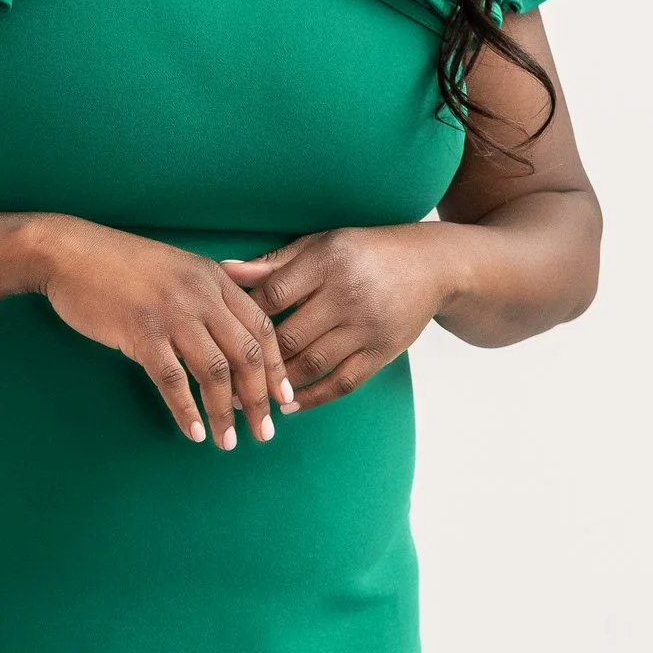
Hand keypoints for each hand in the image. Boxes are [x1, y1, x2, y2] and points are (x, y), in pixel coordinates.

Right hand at [33, 218, 294, 448]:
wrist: (69, 252)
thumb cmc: (122, 263)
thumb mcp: (180, 264)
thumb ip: (219, 281)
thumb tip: (259, 288)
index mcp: (214, 278)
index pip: (262, 327)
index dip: (276, 367)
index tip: (284, 398)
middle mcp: (200, 295)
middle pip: (245, 354)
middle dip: (259, 399)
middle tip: (264, 431)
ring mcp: (171, 314)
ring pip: (214, 371)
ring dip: (225, 412)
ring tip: (229, 441)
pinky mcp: (140, 332)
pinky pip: (171, 380)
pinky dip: (186, 411)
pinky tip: (194, 432)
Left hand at [218, 227, 455, 409]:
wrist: (431, 267)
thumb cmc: (364, 253)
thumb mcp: (321, 245)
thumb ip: (274, 264)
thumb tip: (225, 273)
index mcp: (327, 262)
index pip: (273, 296)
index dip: (243, 318)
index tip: (220, 334)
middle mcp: (348, 295)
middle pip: (289, 336)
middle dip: (254, 361)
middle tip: (224, 379)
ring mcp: (367, 326)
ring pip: (312, 364)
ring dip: (278, 386)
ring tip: (250, 397)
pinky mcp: (383, 351)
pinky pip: (343, 382)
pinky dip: (313, 398)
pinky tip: (290, 406)